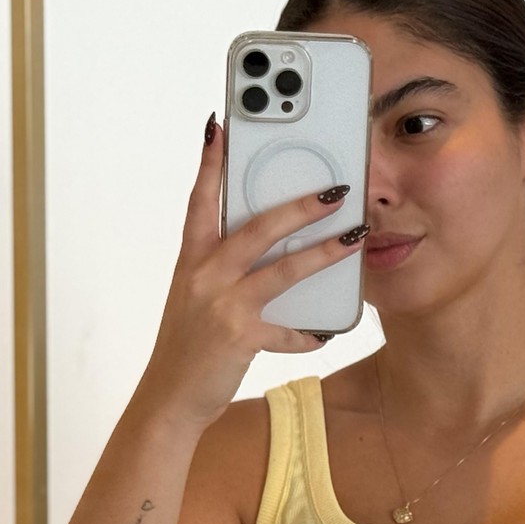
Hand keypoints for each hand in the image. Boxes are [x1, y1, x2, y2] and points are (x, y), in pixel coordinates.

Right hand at [137, 115, 368, 428]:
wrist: (170, 397)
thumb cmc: (187, 346)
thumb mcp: (195, 297)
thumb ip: (222, 269)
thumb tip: (267, 248)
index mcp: (191, 260)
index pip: (199, 201)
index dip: (209, 164)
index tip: (220, 126)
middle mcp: (204, 275)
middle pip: (257, 227)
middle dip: (299, 205)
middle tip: (335, 190)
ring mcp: (222, 305)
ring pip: (282, 270)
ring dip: (323, 252)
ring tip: (354, 237)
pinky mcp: (239, 337)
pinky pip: (287, 330)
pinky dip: (307, 334)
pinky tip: (325, 333)